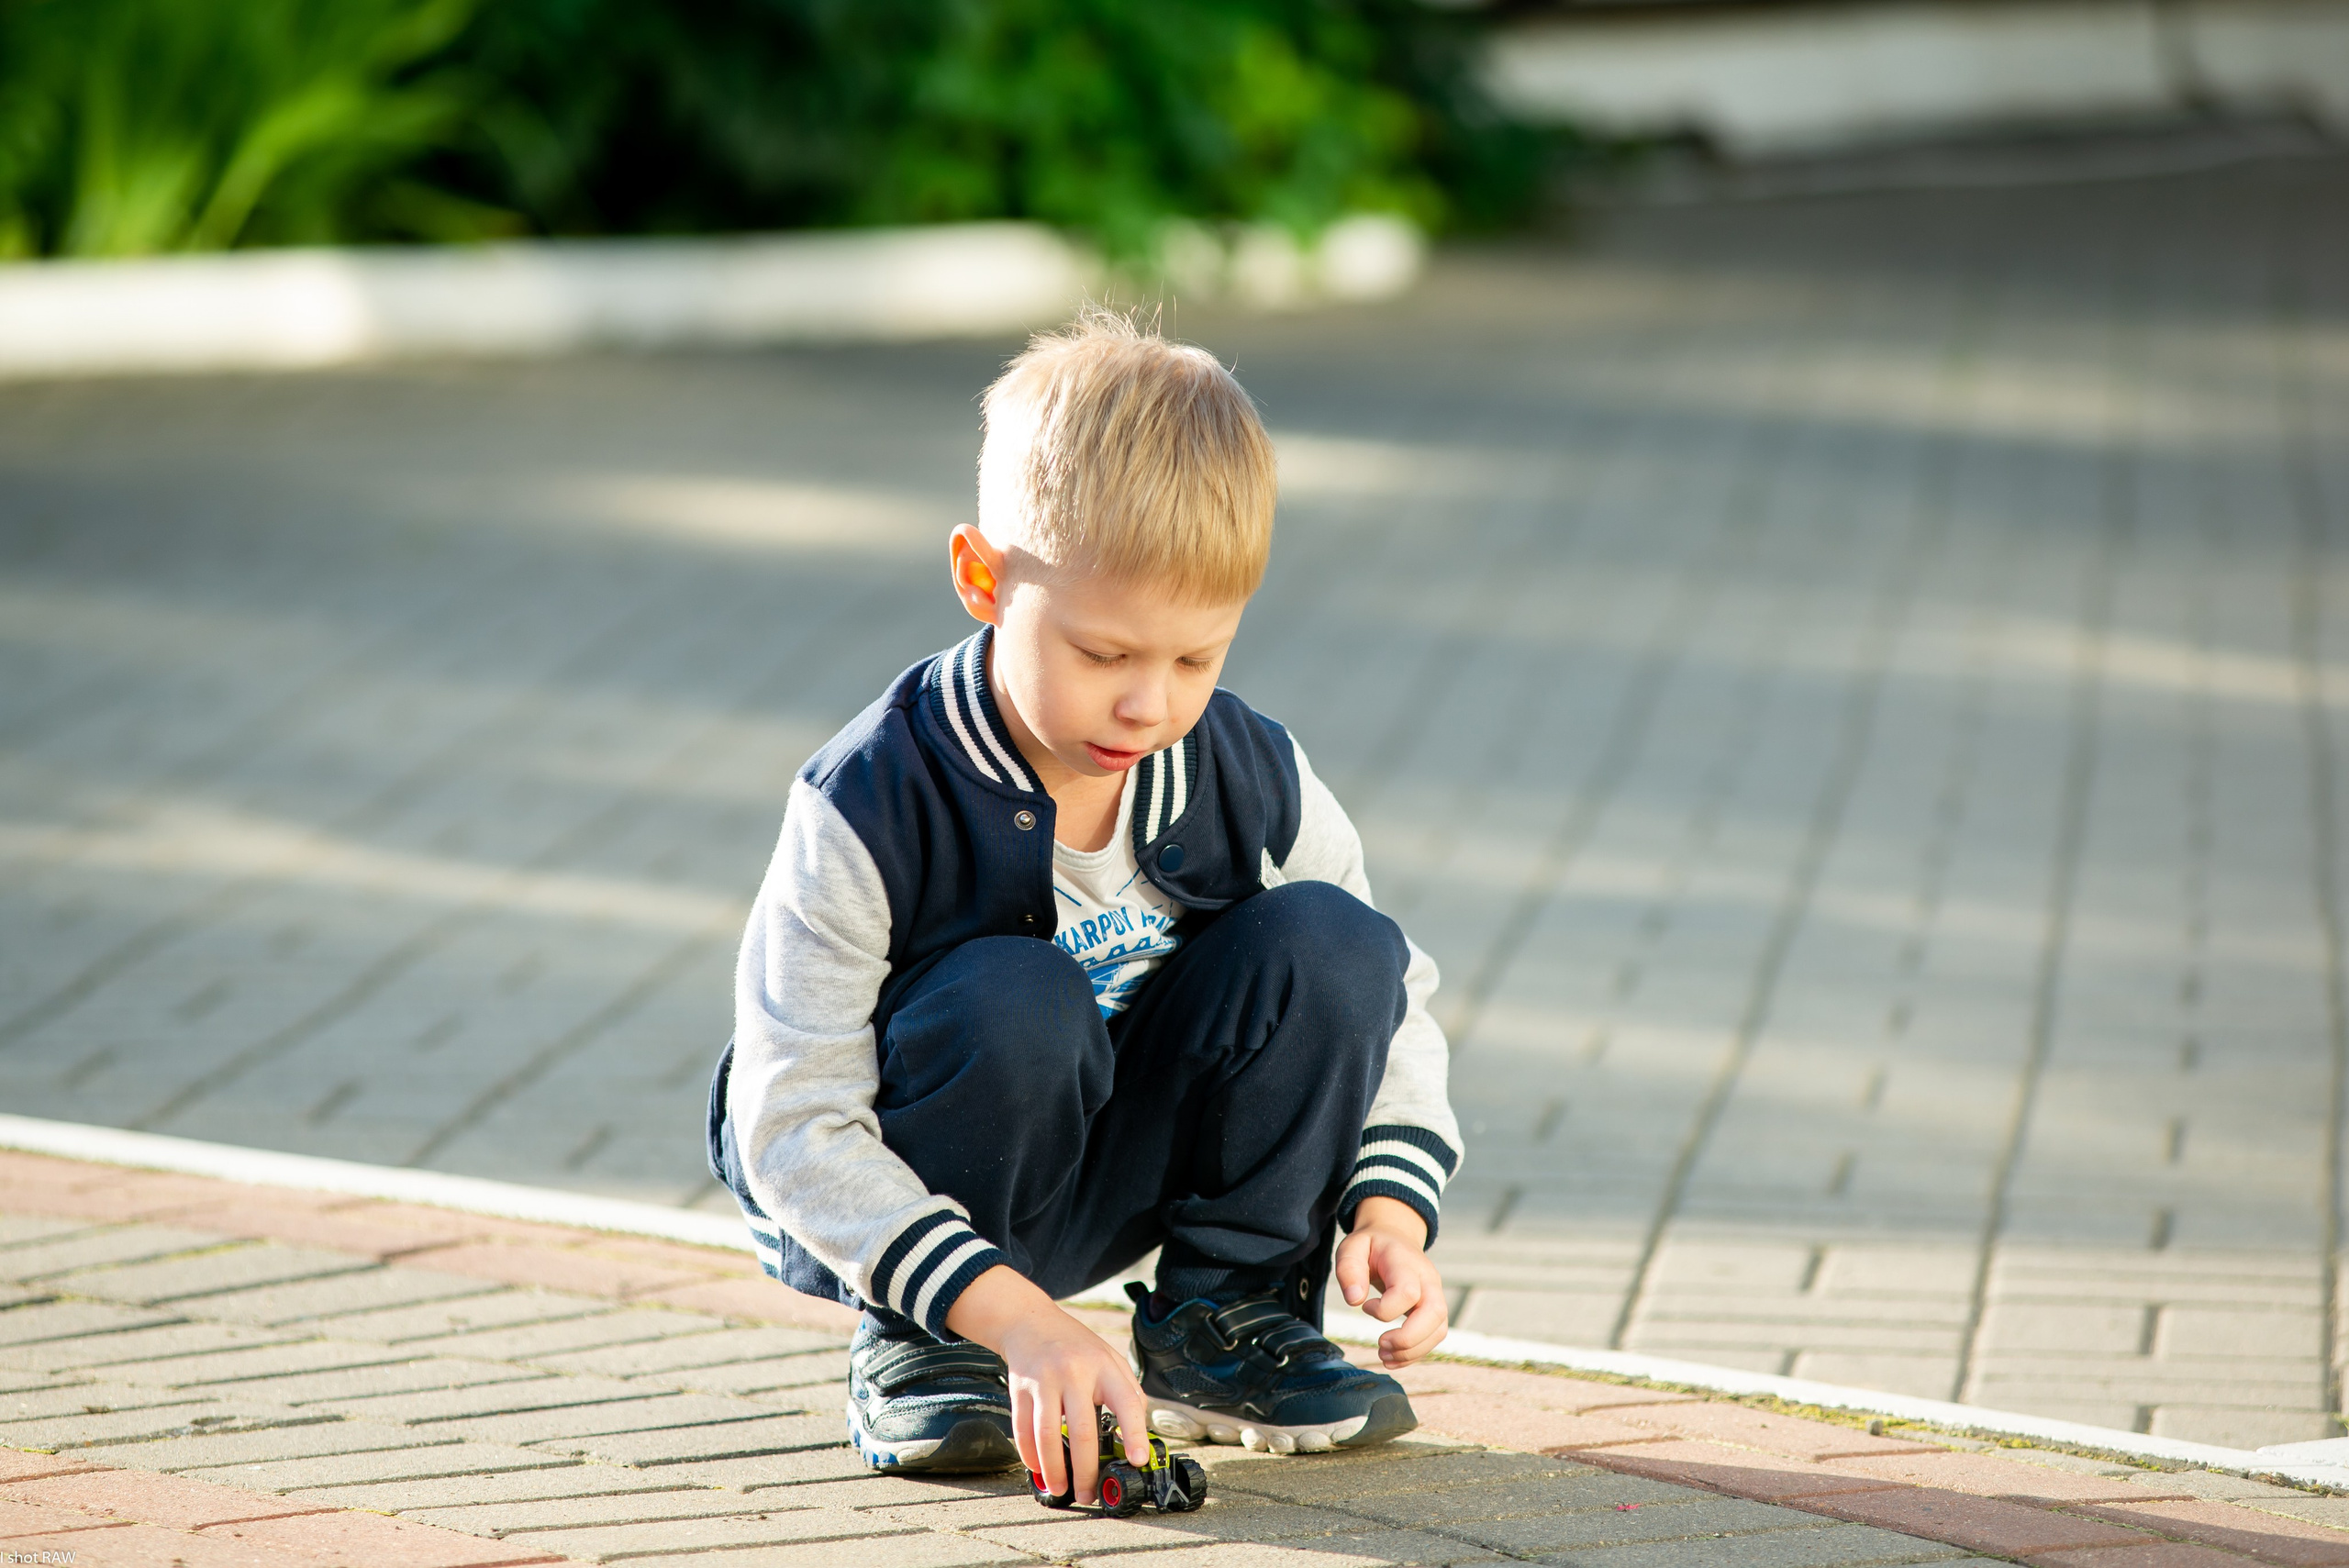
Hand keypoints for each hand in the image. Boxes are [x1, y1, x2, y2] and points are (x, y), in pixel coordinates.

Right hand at [944, 1264, 1150, 1503]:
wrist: (1030, 1321)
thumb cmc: (1075, 1346)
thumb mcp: (1109, 1359)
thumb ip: (1127, 1393)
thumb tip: (1139, 1436)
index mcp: (1104, 1367)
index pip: (1126, 1402)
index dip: (1134, 1433)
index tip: (1137, 1460)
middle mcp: (1075, 1372)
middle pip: (1082, 1430)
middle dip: (1086, 1470)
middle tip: (1088, 1493)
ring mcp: (1044, 1379)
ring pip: (1046, 1435)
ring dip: (1053, 1469)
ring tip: (1060, 1488)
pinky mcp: (1020, 1388)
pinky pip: (1023, 1429)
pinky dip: (1029, 1454)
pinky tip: (1037, 1467)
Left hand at [1336, 1195, 1446, 1366]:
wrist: (1394, 1237)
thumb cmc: (1371, 1246)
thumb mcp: (1352, 1247)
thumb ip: (1349, 1270)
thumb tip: (1354, 1301)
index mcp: (1406, 1262)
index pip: (1408, 1292)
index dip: (1384, 1309)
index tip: (1364, 1306)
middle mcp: (1427, 1279)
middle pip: (1434, 1313)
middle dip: (1408, 1338)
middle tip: (1380, 1344)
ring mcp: (1435, 1295)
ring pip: (1438, 1330)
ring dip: (1412, 1351)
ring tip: (1383, 1355)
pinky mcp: (1433, 1310)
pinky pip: (1434, 1337)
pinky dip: (1415, 1353)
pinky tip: (1393, 1358)